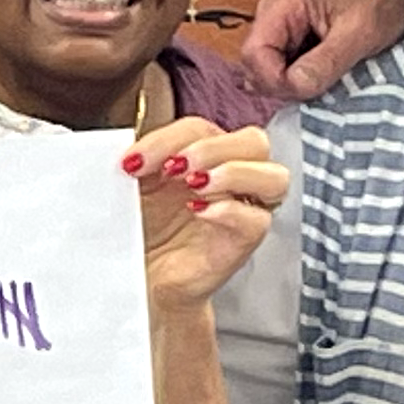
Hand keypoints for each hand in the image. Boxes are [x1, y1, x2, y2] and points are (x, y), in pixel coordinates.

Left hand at [127, 122, 284, 313]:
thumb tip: (129, 149)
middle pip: (254, 142)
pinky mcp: (243, 242)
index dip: (169, 138)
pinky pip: (258, 220)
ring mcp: (243, 209)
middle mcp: (231, 178)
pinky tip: (199, 212)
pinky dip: (230, 210)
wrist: (139, 275)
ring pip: (274, 178)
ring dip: (234, 173)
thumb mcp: (135, 188)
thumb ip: (140, 162)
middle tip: (173, 168)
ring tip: (195, 186)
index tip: (135, 160)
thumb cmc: (143, 230)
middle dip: (212, 148)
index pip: (203, 128)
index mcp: (206, 156)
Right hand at [237, 0, 403, 100]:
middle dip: (282, 84)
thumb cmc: (384, 2)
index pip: (253, 54)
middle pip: (256, 62)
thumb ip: (323, 63)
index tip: (306, 92)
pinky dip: (300, 77)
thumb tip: (293, 87)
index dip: (274, 80)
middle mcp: (274, 10)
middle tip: (318, 90)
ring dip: (292, 83)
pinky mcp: (294, 35)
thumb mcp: (358, 35)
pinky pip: (284, 65)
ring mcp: (283, 23)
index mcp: (284, 2)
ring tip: (325, 80)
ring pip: (268, 67)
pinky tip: (324, 76)